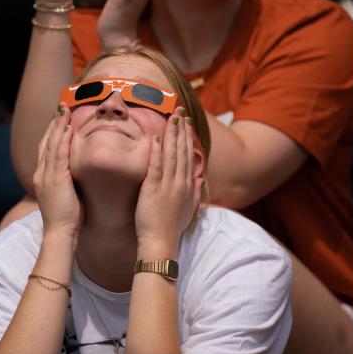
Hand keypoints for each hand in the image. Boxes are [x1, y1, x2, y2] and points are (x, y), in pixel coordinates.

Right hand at [34, 106, 81, 238]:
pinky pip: (59, 154)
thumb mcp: (64, 195)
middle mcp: (41, 173)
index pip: (46, 147)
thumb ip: (66, 182)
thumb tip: (75, 174)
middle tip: (61, 106)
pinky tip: (68, 127)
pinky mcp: (55, 179)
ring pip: (52, 144)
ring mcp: (46, 175)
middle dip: (54, 122)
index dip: (52, 131)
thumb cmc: (66, 218)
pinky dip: (63, 139)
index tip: (60, 117)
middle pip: (46, 141)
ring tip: (65, 109)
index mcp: (42, 176)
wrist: (60, 233)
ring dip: (58, 125)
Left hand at [135, 108, 201, 248]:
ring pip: (171, 154)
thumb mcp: (188, 210)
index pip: (188, 156)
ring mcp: (167, 184)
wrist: (161, 242)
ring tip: (171, 118)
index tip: (186, 123)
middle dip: (181, 129)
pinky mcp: (153, 188)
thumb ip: (194, 193)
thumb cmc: (172, 228)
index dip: (187, 138)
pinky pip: (156, 166)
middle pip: (182, 150)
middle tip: (180, 111)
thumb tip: (199, 180)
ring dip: (172, 135)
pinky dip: (157, 151)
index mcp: (187, 185)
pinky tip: (157, 138)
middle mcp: (180, 182)